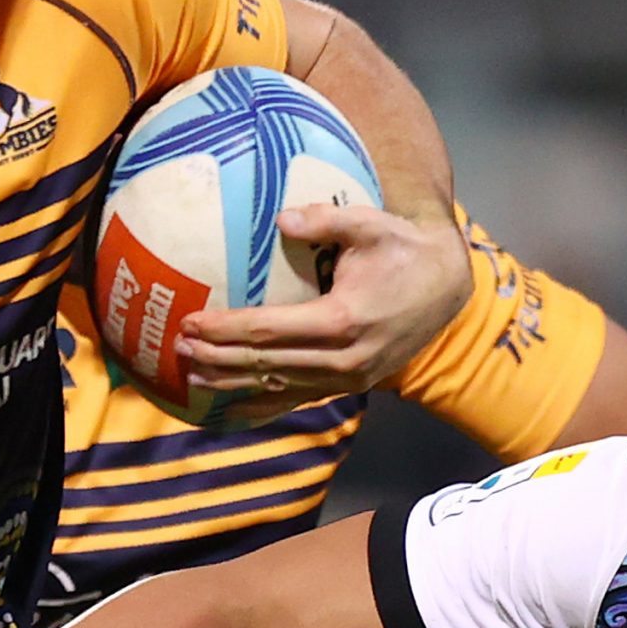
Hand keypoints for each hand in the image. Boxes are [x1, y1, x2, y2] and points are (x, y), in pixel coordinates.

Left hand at [176, 204, 469, 415]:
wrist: (447, 288)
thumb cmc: (403, 250)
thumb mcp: (370, 225)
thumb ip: (325, 220)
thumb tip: (281, 219)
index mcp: (342, 320)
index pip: (268, 329)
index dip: (225, 329)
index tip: (191, 322)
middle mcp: (343, 358)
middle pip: (266, 363)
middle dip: (218, 357)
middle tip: (179, 347)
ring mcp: (348, 378)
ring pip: (279, 386)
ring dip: (233, 383)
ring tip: (192, 375)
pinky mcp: (352, 385)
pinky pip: (300, 399)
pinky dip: (265, 405)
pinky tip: (233, 408)